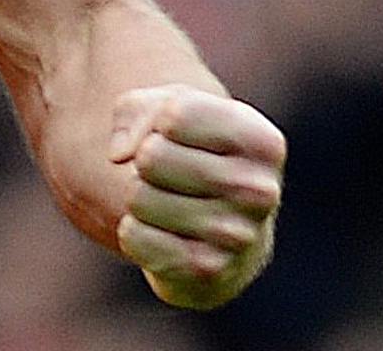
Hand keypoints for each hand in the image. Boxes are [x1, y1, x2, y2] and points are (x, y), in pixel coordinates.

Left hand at [108, 84, 284, 309]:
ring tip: (170, 204)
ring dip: (139, 198)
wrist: (223, 231)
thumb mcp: (169, 111)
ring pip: (137, 198)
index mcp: (263, 142)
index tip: (178, 136)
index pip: (175, 114)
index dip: (159, 121)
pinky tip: (163, 234)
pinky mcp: (207, 272)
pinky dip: (133, 231)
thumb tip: (119, 155)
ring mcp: (238, 237)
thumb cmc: (193, 153)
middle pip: (151, 157)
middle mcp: (261, 192)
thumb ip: (137, 110)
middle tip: (170, 174)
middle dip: (144, 161)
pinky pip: (133, 237)